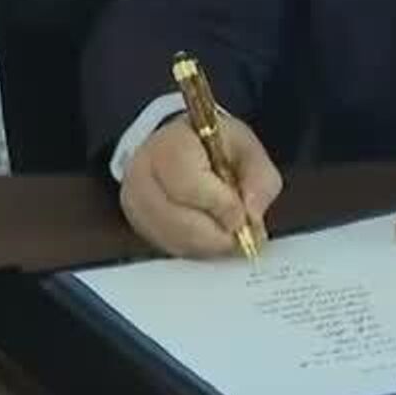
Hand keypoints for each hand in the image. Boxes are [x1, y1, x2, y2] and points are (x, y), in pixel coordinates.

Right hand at [121, 110, 283, 258]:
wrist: (181, 145)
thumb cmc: (214, 145)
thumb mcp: (246, 146)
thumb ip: (259, 177)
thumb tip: (252, 215)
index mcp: (168, 145)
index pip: (188, 184)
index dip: (220, 206)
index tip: (243, 217)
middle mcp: (141, 175)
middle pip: (178, 220)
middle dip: (216, 234)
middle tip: (243, 237)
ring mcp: (136, 204)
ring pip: (174, 240)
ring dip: (209, 245)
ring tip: (231, 235)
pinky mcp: (139, 226)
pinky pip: (171, 249)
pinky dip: (198, 249)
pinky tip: (213, 238)